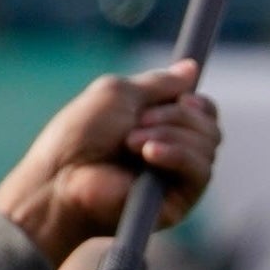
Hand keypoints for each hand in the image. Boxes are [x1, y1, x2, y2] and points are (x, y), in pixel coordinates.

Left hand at [0, 59, 220, 265]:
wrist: (59, 180)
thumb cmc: (78, 137)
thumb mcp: (117, 94)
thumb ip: (158, 83)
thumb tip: (192, 68)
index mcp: (162, 126)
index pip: (204, 113)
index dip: (198, 103)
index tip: (182, 98)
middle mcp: (175, 152)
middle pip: (210, 126)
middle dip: (178, 116)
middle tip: (139, 121)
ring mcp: (178, 178)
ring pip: (208, 145)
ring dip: (170, 134)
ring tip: (130, 143)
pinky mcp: (180, 201)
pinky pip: (201, 171)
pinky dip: (178, 155)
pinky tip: (149, 155)